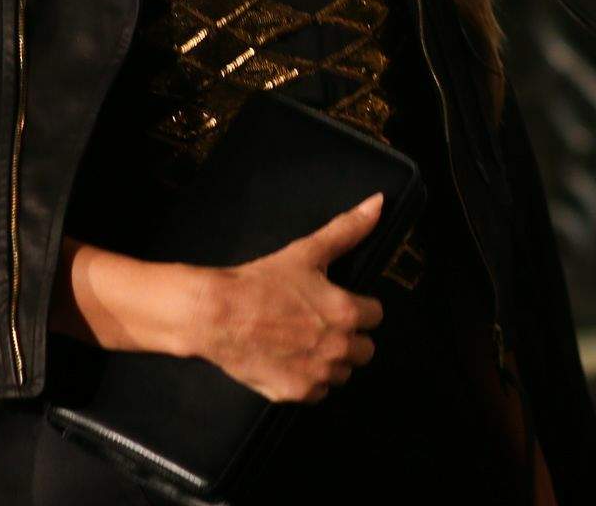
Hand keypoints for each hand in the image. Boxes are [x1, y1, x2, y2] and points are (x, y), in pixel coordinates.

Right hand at [187, 192, 387, 402]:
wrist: (217, 315)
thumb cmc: (262, 282)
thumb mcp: (308, 251)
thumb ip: (347, 229)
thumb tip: (378, 203)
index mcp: (347, 312)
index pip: (376, 316)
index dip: (359, 308)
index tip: (338, 304)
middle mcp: (338, 347)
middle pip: (365, 350)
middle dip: (350, 338)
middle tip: (323, 325)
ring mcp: (317, 373)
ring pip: (343, 373)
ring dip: (332, 361)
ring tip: (307, 343)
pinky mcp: (296, 393)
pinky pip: (319, 393)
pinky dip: (311, 381)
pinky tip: (294, 362)